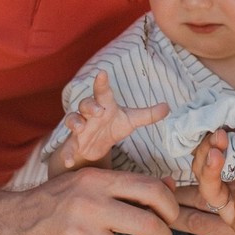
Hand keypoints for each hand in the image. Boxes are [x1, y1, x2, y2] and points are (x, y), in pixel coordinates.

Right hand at [1, 165, 177, 234]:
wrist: (6, 226)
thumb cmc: (54, 202)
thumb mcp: (87, 182)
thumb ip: (126, 185)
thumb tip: (170, 185)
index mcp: (96, 180)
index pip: (152, 190)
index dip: (170, 207)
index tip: (170, 218)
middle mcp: (89, 205)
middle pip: (150, 225)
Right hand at [53, 71, 168, 169]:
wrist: (94, 146)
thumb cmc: (112, 127)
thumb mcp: (131, 121)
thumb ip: (148, 115)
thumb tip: (168, 107)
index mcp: (104, 105)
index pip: (102, 91)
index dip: (102, 82)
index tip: (102, 73)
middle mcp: (89, 114)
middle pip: (85, 104)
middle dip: (90, 105)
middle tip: (99, 110)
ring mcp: (80, 128)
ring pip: (72, 120)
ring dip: (75, 122)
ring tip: (79, 127)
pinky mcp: (74, 144)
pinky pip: (67, 148)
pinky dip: (67, 154)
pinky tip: (68, 162)